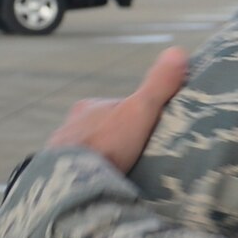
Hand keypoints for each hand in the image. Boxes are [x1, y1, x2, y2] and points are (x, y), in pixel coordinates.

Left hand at [46, 47, 188, 173]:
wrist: (71, 182)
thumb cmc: (106, 143)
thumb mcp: (140, 110)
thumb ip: (158, 85)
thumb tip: (179, 51)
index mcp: (88, 107)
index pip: (119, 109)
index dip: (139, 119)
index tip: (152, 133)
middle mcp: (71, 126)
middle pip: (105, 131)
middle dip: (121, 142)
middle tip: (141, 158)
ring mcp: (61, 152)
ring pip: (91, 153)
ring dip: (106, 162)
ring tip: (125, 177)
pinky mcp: (58, 177)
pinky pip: (80, 174)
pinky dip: (93, 178)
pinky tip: (105, 186)